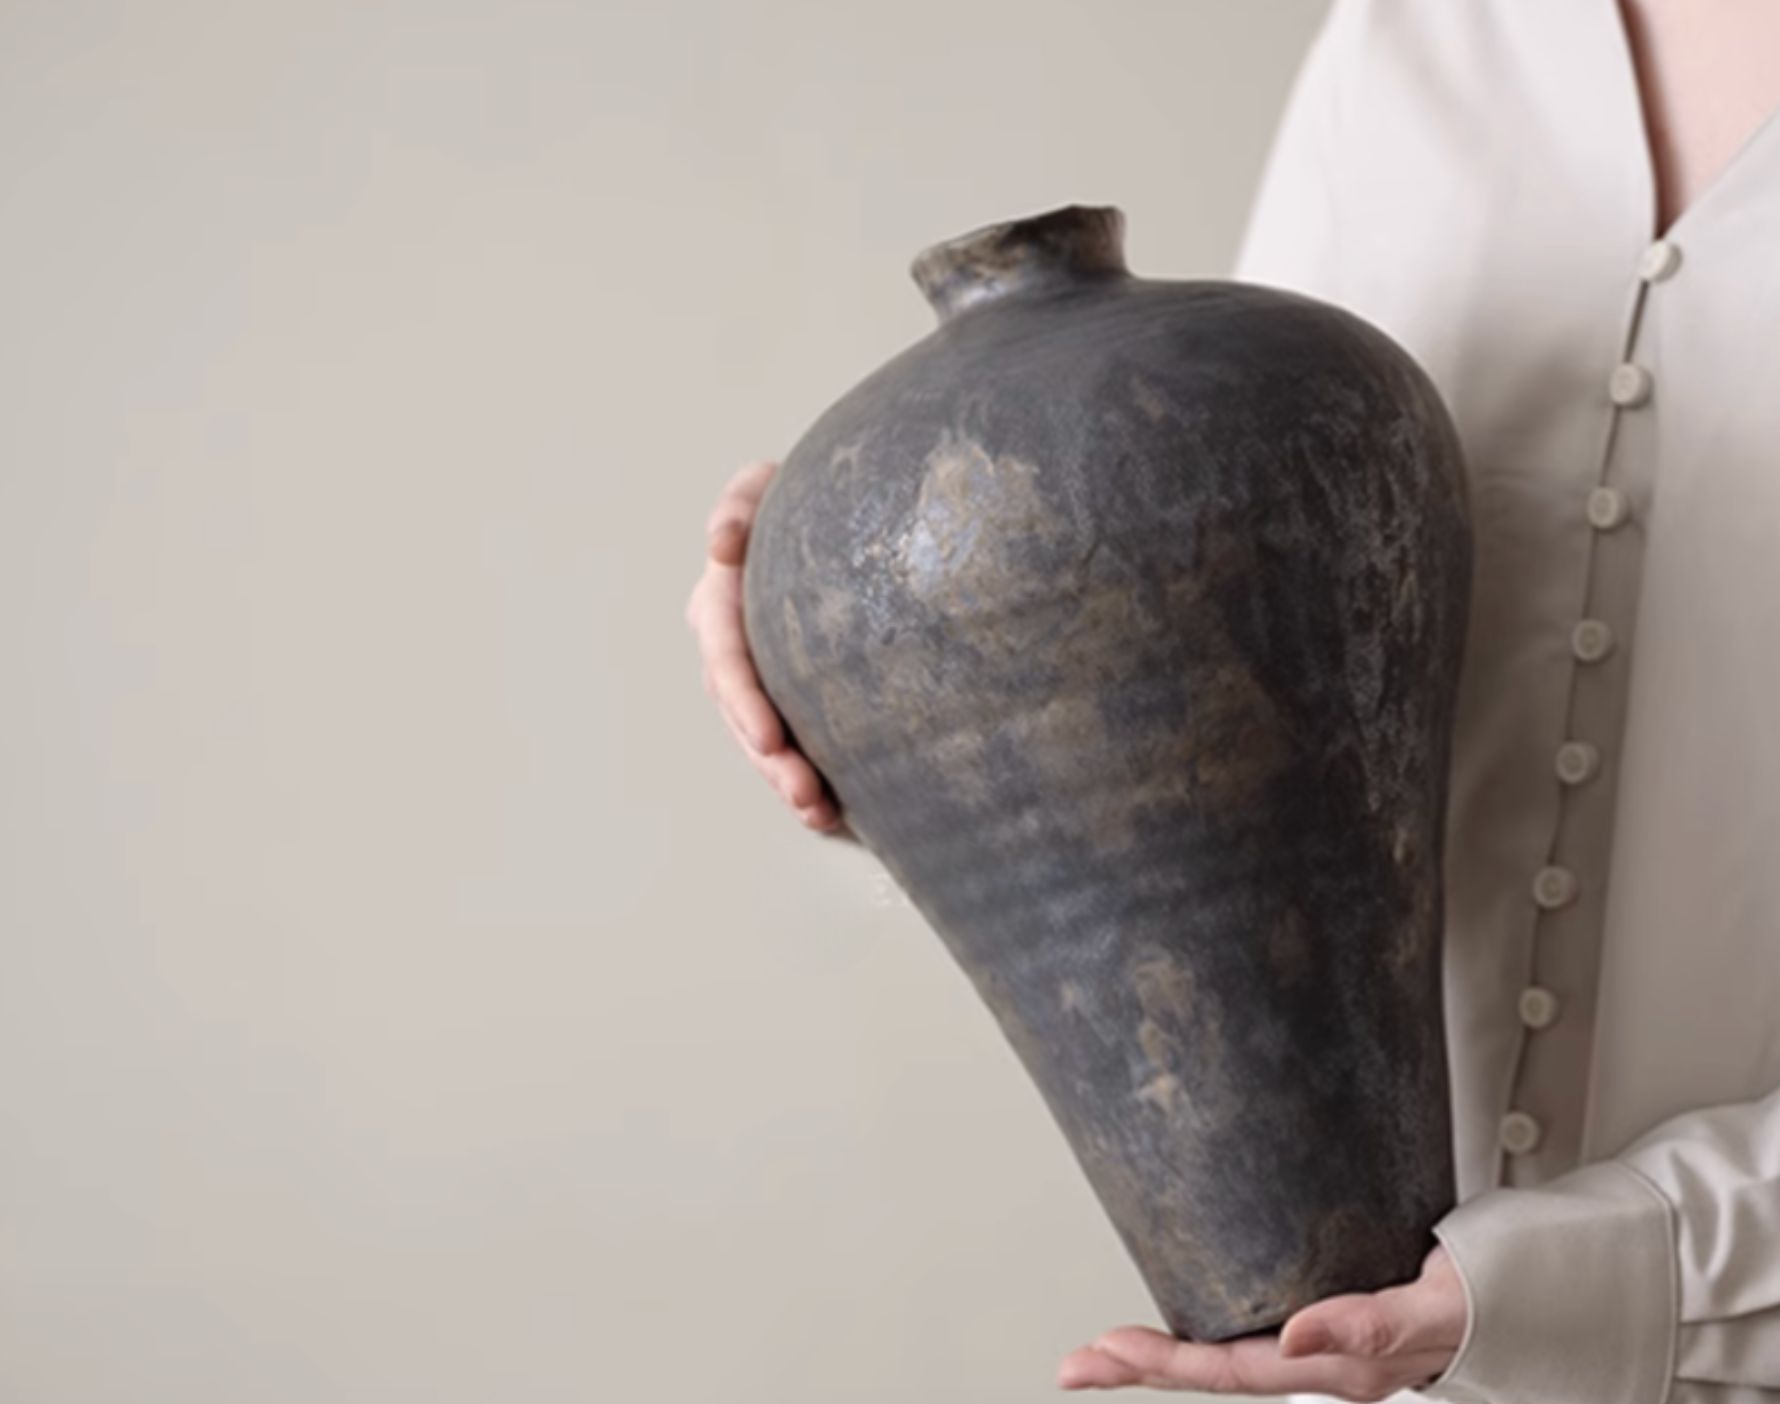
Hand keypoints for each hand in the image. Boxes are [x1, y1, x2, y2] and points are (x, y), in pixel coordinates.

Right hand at [686, 460, 847, 833]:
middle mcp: (727, 645)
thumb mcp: (765, 489)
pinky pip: (787, 744)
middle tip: (804, 792)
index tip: (770, 738)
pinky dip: (804, 781)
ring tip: (819, 813)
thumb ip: (741, 505)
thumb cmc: (800, 496)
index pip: (725, 655)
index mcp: (719, 601)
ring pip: (760, 739)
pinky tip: (831, 812)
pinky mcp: (786, 697)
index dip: (743, 700)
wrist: (839, 519)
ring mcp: (754, 677)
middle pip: (742, 713)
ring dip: (785, 780)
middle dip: (769, 759)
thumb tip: (721, 543)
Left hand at [1057, 1247, 1463, 1399]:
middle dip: (1139, 1368)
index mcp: (1338, 1367)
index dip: (1166, 1361)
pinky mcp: (1319, 1324)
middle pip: (1213, 1373)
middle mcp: (1317, 1362)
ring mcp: (1316, 1348)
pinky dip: (1202, 1333)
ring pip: (1224, 1358)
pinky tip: (1180, 1321)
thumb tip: (1291, 1335)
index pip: (1233, 1371)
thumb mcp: (1435, 1308)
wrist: (1513, 1305)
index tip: (1109, 1349)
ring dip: (1162, 1355)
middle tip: (1073, 1363)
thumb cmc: (1479, 1305)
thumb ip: (1370, 1323)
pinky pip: (1247, 1338)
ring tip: (1103, 1351)